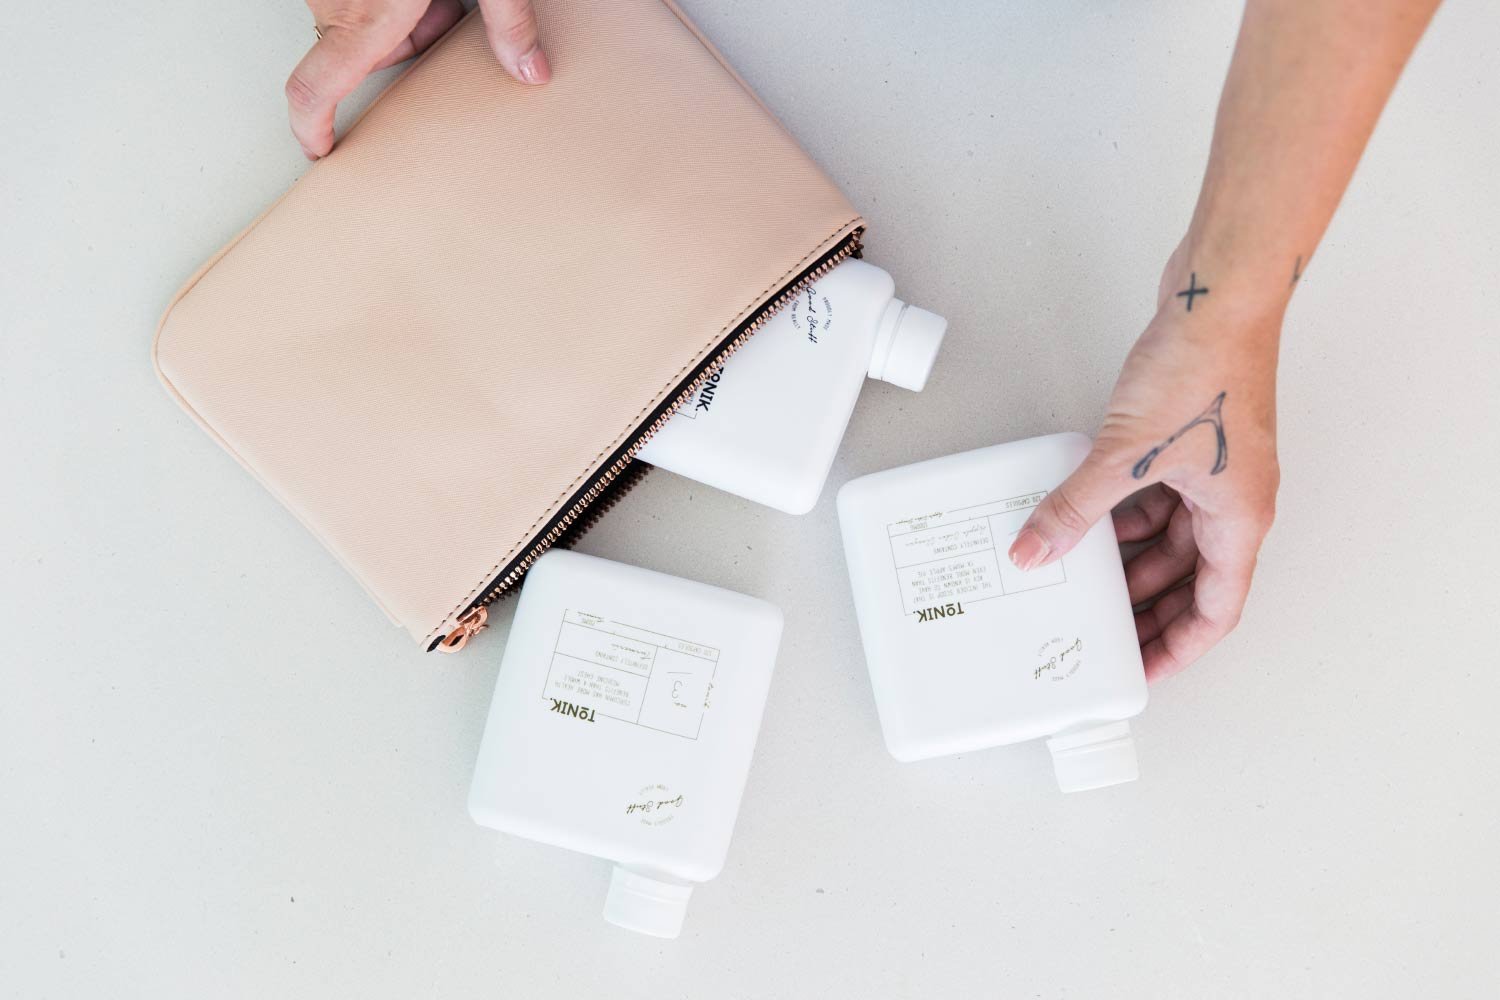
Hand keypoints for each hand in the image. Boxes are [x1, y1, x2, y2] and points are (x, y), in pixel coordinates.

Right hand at [287, 0, 549, 158]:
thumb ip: (508, 21)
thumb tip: (531, 73)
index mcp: (361, 17)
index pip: (312, 89)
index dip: (310, 127)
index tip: (319, 148)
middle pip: (360, 49)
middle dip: (404, 41)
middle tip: (448, 11)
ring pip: (357, 14)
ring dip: (395, 9)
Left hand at [1008, 246, 1281, 681]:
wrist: (1217, 295)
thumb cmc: (1205, 367)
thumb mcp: (1128, 455)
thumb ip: (1077, 508)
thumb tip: (1037, 547)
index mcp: (1240, 519)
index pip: (1215, 609)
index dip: (1179, 647)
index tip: (1145, 670)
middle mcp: (1234, 501)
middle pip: (1191, 579)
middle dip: (1149, 610)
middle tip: (1106, 635)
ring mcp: (1213, 470)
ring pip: (1170, 538)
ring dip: (1131, 561)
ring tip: (1084, 582)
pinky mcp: (1190, 440)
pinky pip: (1155, 497)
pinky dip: (1124, 515)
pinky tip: (1087, 520)